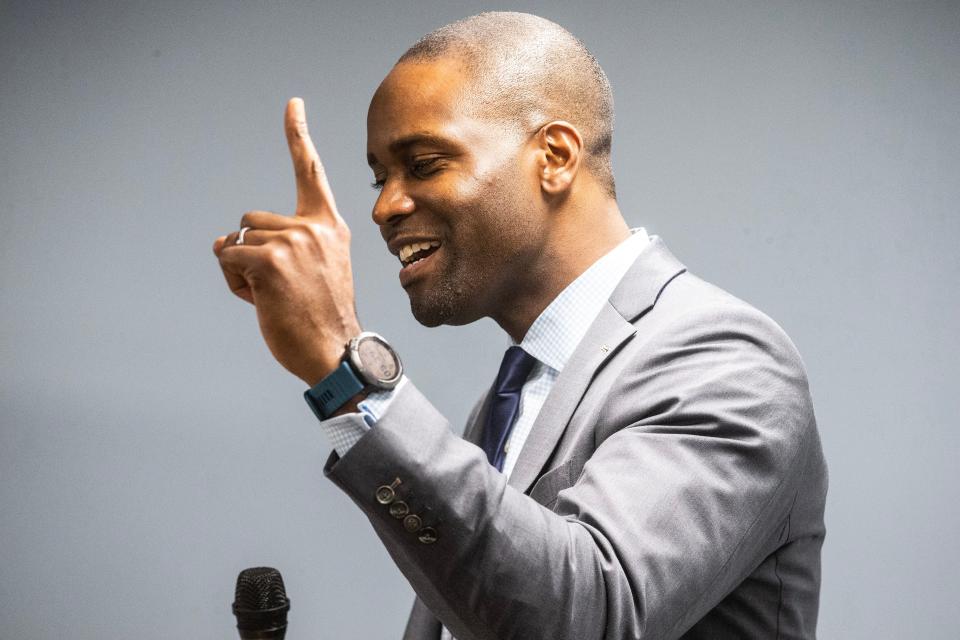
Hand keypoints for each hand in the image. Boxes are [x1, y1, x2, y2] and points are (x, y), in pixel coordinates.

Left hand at [213, 98, 360, 385]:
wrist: (334, 350)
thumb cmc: (319, 318)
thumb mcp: (312, 272)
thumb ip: (278, 246)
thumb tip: (221, 241)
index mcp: (330, 227)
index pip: (311, 172)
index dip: (298, 135)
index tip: (292, 104)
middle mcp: (314, 227)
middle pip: (253, 220)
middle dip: (252, 252)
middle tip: (278, 288)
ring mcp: (293, 241)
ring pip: (238, 240)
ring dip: (242, 269)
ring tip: (271, 296)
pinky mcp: (271, 260)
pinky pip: (230, 258)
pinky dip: (234, 281)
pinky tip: (259, 300)